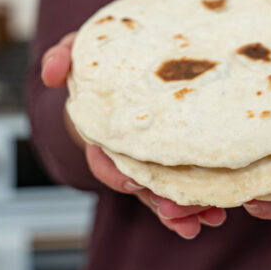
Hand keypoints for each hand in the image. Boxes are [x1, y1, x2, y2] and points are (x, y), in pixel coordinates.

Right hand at [39, 32, 225, 239]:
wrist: (133, 61)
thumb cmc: (106, 60)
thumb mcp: (80, 50)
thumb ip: (61, 57)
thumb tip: (52, 73)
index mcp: (104, 132)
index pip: (103, 160)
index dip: (115, 172)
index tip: (131, 181)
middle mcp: (129, 153)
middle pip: (140, 186)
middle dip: (156, 202)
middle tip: (176, 210)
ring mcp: (154, 159)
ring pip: (166, 193)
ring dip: (184, 210)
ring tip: (209, 218)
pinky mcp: (181, 157)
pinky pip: (189, 185)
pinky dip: (202, 202)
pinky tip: (218, 214)